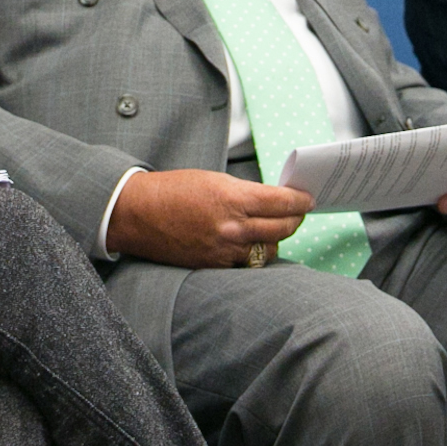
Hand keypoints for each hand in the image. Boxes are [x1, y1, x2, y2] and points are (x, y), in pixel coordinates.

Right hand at [106, 169, 312, 267]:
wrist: (138, 213)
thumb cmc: (174, 190)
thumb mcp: (214, 180)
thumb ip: (246, 193)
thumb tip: (273, 200)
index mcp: (233, 198)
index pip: (282, 202)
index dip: (300, 201)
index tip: (307, 199)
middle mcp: (232, 227)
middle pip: (282, 228)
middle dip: (295, 219)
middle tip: (299, 213)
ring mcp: (224, 250)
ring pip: (269, 249)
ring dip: (277, 239)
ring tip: (277, 229)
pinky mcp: (214, 265)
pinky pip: (247, 263)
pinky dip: (255, 254)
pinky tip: (254, 244)